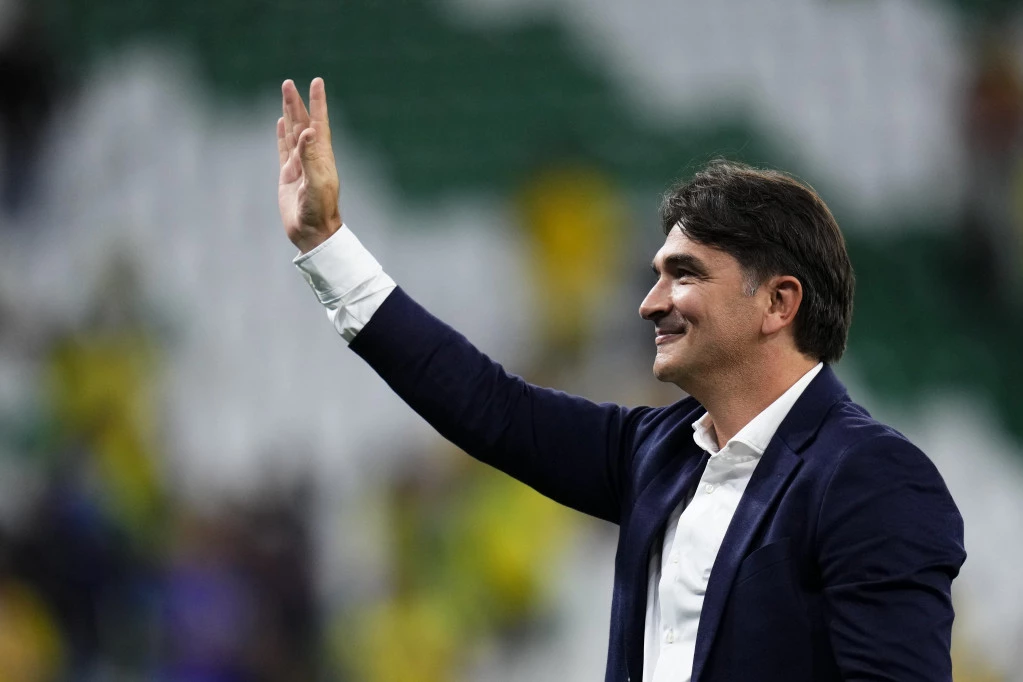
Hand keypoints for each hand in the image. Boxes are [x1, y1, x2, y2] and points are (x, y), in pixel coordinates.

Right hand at [277, 78, 340, 253]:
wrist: (312, 231)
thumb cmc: (319, 209)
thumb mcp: (316, 183)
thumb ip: (310, 157)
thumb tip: (309, 131)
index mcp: (322, 156)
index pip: (319, 122)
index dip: (318, 102)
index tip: (317, 82)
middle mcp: (311, 156)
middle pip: (302, 123)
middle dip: (296, 103)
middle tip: (289, 83)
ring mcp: (299, 164)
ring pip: (292, 133)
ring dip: (288, 114)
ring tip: (285, 95)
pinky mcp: (287, 175)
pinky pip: (283, 149)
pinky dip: (281, 135)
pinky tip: (281, 123)